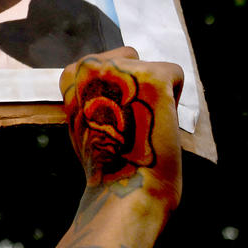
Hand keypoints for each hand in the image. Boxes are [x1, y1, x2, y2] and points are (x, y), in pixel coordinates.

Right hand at [59, 47, 183, 209]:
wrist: (124, 190)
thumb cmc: (105, 164)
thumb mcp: (80, 120)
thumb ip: (89, 94)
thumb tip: (110, 80)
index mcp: (71, 75)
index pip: (106, 64)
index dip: (117, 92)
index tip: (114, 121)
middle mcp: (92, 64)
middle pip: (129, 57)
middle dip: (137, 85)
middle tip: (131, 124)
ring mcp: (121, 69)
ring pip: (153, 68)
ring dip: (156, 93)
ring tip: (144, 125)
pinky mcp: (153, 77)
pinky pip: (176, 74)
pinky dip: (176, 98)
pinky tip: (161, 122)